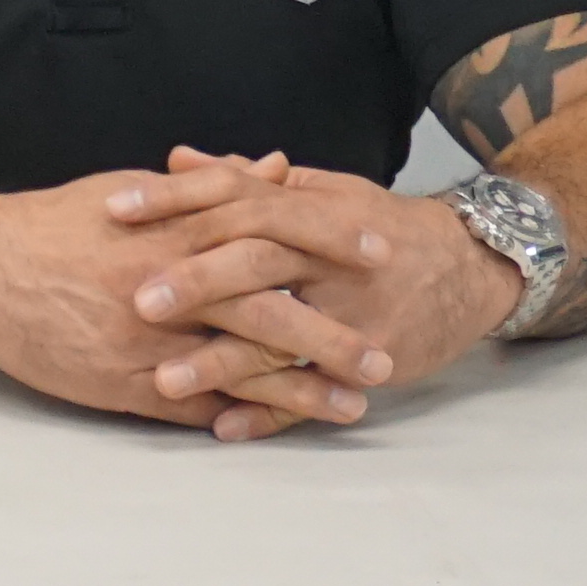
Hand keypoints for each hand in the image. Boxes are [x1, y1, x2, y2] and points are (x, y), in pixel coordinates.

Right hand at [0, 171, 381, 439]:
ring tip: (354, 406)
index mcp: (174, 227)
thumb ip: (208, 185)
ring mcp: (146, 338)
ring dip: (301, 390)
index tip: (382, 253)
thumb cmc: (55, 223)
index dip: (330, 243)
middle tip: (388, 354)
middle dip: (333, 335)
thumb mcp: (133, 189)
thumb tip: (272, 167)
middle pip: (268, 309)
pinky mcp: (120, 380)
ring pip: (239, 368)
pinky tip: (278, 427)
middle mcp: (167, 283)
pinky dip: (237, 415)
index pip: (271, 231)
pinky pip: (191, 404)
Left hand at [117, 153, 522, 421]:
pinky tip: (221, 427)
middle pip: (257, 263)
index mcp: (309, 211)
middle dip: (197, 282)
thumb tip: (177, 158)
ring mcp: (354, 315)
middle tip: (136, 300)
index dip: (176, 200)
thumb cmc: (379, 226)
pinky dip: (268, 413)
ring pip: (280, 338)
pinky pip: (312, 392)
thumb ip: (246, 181)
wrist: (470, 267)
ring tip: (163, 381)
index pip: (235, 196)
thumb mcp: (320, 192)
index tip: (116, 207)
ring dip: (222, 362)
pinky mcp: (371, 362)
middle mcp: (331, 261)